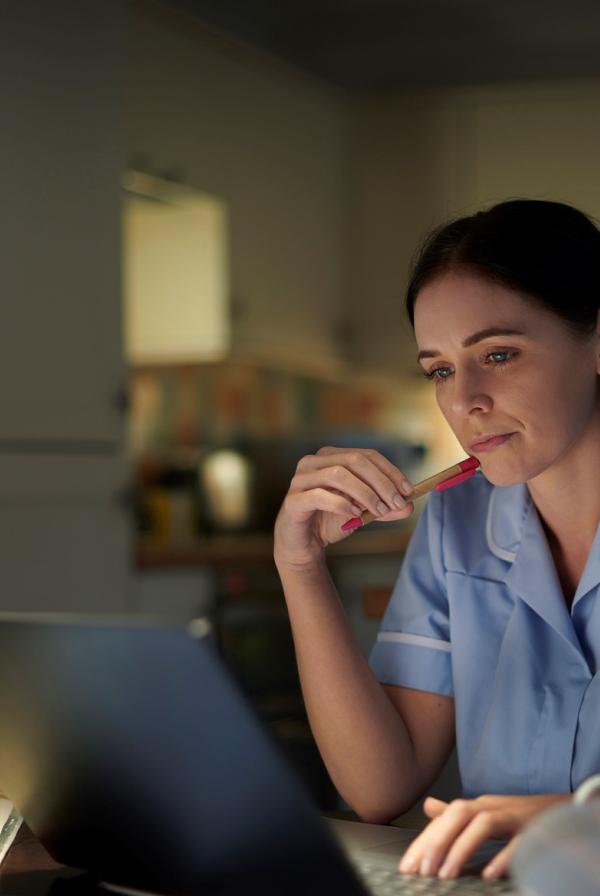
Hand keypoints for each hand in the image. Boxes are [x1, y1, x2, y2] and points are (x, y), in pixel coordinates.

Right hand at [274, 447, 413, 568]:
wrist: (302, 545)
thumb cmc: (329, 521)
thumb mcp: (362, 512)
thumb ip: (383, 507)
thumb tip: (408, 506)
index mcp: (331, 457)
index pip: (367, 455)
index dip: (390, 471)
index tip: (408, 491)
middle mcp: (313, 462)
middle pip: (355, 461)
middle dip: (381, 482)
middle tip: (397, 503)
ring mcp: (300, 479)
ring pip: (338, 474)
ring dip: (365, 492)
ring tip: (379, 510)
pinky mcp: (293, 500)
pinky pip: (319, 496)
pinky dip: (341, 504)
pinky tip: (354, 515)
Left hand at [398, 793, 570, 879]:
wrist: (562, 810)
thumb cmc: (520, 815)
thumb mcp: (486, 812)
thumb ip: (457, 814)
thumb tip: (428, 807)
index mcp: (479, 805)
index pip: (446, 817)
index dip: (424, 840)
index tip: (408, 865)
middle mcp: (493, 806)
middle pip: (460, 813)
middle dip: (437, 840)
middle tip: (422, 870)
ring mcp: (515, 816)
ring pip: (484, 824)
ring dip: (462, 848)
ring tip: (445, 875)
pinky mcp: (535, 830)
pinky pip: (518, 841)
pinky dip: (503, 857)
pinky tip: (488, 874)